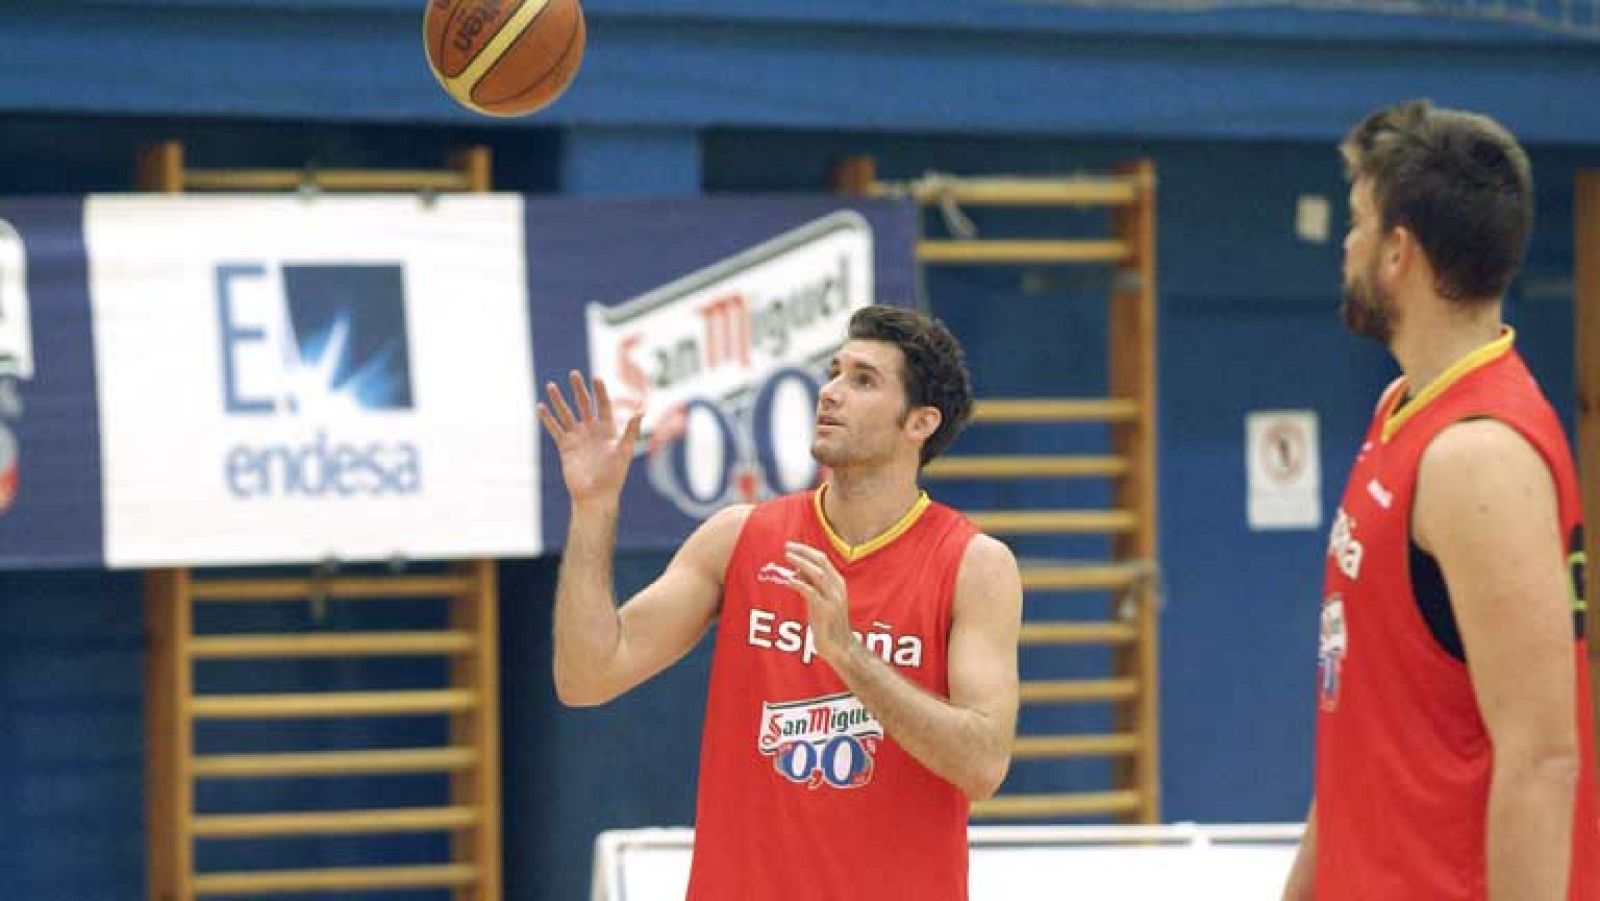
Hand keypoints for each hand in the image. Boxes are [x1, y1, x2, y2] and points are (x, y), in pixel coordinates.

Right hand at [538, 371, 643, 506]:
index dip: (600, 391)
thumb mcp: (624, 451)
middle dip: (579, 390)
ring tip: (550, 386)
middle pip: (584, 405)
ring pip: (566, 414)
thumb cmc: (614, 476)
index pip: (604, 405)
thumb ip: (631, 431)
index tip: (596, 377)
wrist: (596, 496)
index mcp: (608, 430)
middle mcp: (592, 430)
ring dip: (559, 401)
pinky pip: (555, 430)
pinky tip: (540, 407)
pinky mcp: (566, 447)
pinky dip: (547, 419)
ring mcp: (578, 438)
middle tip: (573, 374)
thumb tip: (642, 411)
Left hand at [783, 542, 854, 663]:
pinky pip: (812, 592)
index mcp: (838, 583)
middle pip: (821, 562)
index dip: (806, 551)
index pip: (823, 560)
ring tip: (788, 557)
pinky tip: (789, 580)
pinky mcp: (826, 611)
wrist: (840, 647)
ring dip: (802, 563)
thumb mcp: (820, 600)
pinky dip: (800, 583)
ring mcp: (833, 599)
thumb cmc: (828, 624)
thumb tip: (797, 570)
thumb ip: (812, 585)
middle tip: (787, 548)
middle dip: (803, 552)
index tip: (792, 546)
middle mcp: (837, 588)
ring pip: (818, 574)